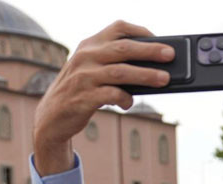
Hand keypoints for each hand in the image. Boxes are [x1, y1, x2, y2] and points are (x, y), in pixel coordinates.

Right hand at [33, 22, 173, 173]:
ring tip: (164, 79)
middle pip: (123, 49)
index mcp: (89, 45)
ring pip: (120, 72)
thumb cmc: (80, 91)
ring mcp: (83, 77)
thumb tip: (154, 68)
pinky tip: (130, 102)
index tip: (160, 39)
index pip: (117, 28)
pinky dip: (125, 98)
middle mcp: (85, 57)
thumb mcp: (92, 69)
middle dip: (150, 51)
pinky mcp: (83, 97)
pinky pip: (111, 95)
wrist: (52, 117)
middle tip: (171, 54)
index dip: (141, 31)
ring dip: (145, 75)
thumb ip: (115, 64)